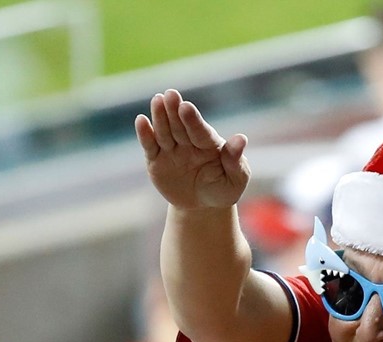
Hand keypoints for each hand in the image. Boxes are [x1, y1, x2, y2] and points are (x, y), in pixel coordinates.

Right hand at [135, 88, 251, 210]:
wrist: (202, 206)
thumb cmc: (223, 189)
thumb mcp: (235, 179)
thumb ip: (235, 161)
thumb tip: (241, 138)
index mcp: (209, 144)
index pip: (200, 131)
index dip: (193, 120)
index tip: (186, 107)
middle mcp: (189, 142)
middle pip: (180, 125)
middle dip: (174, 110)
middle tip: (170, 94)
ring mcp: (172, 150)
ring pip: (164, 131)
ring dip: (160, 116)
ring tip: (157, 100)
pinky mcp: (156, 160)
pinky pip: (150, 146)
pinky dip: (145, 134)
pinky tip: (141, 121)